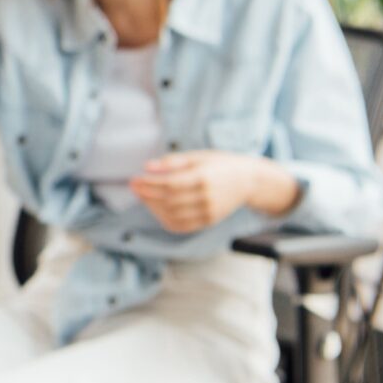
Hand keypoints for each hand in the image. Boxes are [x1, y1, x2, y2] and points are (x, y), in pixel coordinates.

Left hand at [129, 151, 293, 232]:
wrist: (248, 180)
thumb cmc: (220, 164)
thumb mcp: (199, 156)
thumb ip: (173, 162)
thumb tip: (147, 166)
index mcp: (204, 177)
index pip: (169, 184)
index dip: (148, 184)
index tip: (134, 179)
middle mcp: (207, 197)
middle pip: (168, 200)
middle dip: (147, 195)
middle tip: (134, 187)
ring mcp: (209, 212)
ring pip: (172, 215)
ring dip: (153, 208)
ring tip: (144, 197)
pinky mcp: (209, 221)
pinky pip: (181, 226)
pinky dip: (165, 219)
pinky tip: (157, 209)